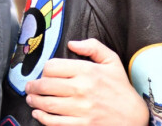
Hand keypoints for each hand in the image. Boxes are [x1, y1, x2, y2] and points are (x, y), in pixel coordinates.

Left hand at [25, 38, 148, 125]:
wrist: (131, 116)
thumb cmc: (120, 87)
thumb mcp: (112, 60)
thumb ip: (93, 47)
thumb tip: (72, 43)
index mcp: (88, 71)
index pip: (54, 67)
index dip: (45, 68)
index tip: (45, 72)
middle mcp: (81, 89)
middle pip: (46, 85)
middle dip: (33, 86)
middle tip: (30, 86)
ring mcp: (79, 109)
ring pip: (46, 104)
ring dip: (34, 101)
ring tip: (31, 98)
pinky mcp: (79, 125)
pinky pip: (53, 122)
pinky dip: (41, 117)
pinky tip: (38, 113)